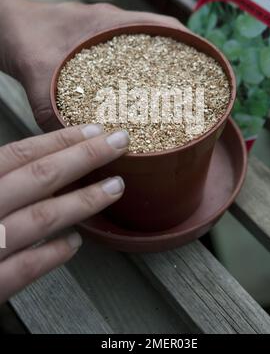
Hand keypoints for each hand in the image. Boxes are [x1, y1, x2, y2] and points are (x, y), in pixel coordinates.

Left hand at [0, 0, 183, 129]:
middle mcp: (113, 23)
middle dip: (185, 55)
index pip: (161, 24)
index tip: (210, 59)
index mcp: (108, 22)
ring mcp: (108, 30)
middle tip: (200, 83)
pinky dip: (145, 66)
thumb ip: (51, 109)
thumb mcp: (37, 74)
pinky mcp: (100, 41)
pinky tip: (146, 91)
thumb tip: (77, 145)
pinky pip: (132, 50)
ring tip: (182, 89)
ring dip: (167, 61)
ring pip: (149, 43)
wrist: (6, 26)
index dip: (189, 41)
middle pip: (163, 34)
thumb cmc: (23, 38)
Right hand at [0, 124, 128, 303]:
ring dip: (82, 202)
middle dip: (84, 158)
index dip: (60, 141)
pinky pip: (24, 270)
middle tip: (119, 144)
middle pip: (39, 178)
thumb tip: (28, 157)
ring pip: (40, 219)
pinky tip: (75, 243)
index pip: (20, 155)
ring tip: (115, 188)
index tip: (93, 130)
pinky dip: (53, 254)